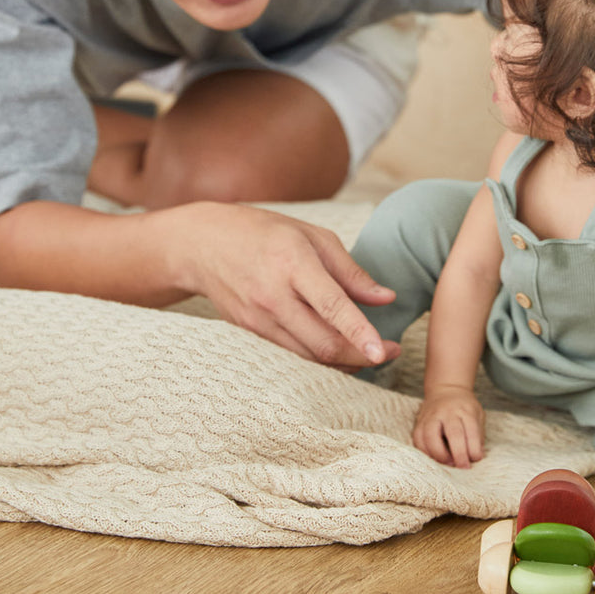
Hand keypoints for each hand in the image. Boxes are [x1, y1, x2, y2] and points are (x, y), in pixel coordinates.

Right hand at [171, 202, 400, 369]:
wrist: (202, 244)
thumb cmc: (265, 232)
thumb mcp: (312, 236)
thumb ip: (351, 270)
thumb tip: (387, 298)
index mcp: (292, 262)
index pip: (332, 305)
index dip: (360, 332)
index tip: (385, 351)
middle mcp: (273, 295)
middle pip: (323, 342)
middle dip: (362, 355)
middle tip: (392, 352)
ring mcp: (259, 318)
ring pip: (310, 356)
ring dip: (345, 361)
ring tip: (370, 352)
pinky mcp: (251, 332)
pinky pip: (293, 353)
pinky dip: (320, 357)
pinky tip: (340, 350)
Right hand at [413, 385, 484, 467]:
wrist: (445, 389)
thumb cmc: (464, 407)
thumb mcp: (478, 414)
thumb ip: (478, 435)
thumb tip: (475, 457)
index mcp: (465, 410)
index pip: (471, 430)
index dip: (474, 449)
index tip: (476, 459)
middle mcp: (448, 412)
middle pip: (453, 433)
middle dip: (459, 454)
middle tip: (463, 467)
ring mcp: (431, 416)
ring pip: (430, 436)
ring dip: (439, 455)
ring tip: (448, 464)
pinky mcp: (419, 422)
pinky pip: (418, 439)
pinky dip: (425, 452)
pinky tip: (434, 458)